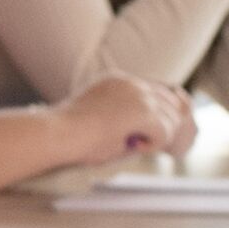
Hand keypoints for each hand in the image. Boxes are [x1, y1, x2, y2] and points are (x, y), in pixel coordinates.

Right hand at [52, 71, 193, 174]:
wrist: (57, 133)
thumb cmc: (69, 133)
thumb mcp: (99, 115)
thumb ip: (122, 114)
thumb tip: (146, 132)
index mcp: (118, 80)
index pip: (157, 91)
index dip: (161, 113)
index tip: (156, 131)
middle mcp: (132, 82)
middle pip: (171, 103)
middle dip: (167, 126)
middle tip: (153, 145)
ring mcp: (139, 95)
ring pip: (171, 119)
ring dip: (158, 138)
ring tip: (135, 146)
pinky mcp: (143, 112)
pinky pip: (165, 133)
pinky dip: (153, 145)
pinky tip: (134, 147)